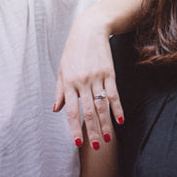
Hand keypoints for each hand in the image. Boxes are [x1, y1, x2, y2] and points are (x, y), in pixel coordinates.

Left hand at [53, 15, 122, 150]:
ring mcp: (97, 77)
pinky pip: (114, 93)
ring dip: (105, 123)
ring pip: (102, 105)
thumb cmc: (73, 50)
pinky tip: (120, 120)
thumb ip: (60, 90)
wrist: (89, 29)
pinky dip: (118, 108)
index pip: (72, 110)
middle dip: (92, 130)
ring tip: (107, 138)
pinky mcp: (109, 72)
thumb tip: (56, 109)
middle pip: (89, 111)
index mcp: (69, 82)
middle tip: (96, 147)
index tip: (78, 142)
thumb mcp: (62, 69)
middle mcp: (82, 82)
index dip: (74, 127)